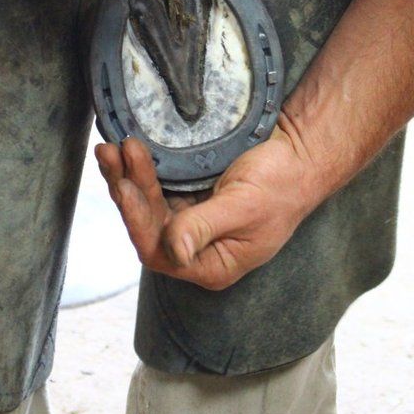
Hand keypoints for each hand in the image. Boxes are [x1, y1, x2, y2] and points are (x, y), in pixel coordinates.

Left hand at [95, 113, 326, 289]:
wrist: (301, 153)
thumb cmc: (282, 184)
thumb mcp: (244, 207)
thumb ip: (204, 227)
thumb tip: (172, 251)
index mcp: (212, 264)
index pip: (161, 252)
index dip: (138, 220)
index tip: (125, 186)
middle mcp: (197, 249)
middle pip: (148, 225)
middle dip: (126, 190)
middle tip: (111, 153)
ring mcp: (191, 222)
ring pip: (147, 205)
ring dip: (127, 177)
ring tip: (111, 148)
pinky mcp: (190, 198)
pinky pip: (156, 187)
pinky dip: (140, 170)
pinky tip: (126, 150)